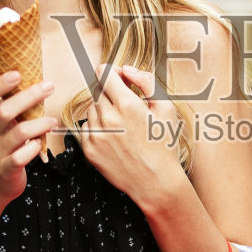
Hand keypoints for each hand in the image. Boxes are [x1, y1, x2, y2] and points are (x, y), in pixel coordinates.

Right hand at [0, 72, 56, 207]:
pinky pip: (23, 155)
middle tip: (48, 87)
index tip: (17, 73)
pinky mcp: (6, 168)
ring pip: (19, 133)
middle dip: (28, 96)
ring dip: (40, 123)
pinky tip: (40, 144)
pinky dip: (35, 147)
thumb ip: (10, 109)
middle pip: (4, 111)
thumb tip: (33, 82)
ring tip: (52, 121)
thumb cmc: (2, 147)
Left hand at [78, 64, 183, 208]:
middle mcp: (108, 118)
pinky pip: (86, 127)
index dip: (112, 72)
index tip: (119, 78)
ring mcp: (96, 135)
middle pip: (98, 90)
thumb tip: (127, 70)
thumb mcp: (165, 108)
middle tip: (125, 105)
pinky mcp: (89, 150)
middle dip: (110, 92)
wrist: (156, 182)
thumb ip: (146, 82)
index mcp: (127, 104)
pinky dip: (97, 127)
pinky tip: (114, 137)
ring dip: (103, 110)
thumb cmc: (164, 145)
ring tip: (122, 124)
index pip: (104, 73)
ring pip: (91, 108)